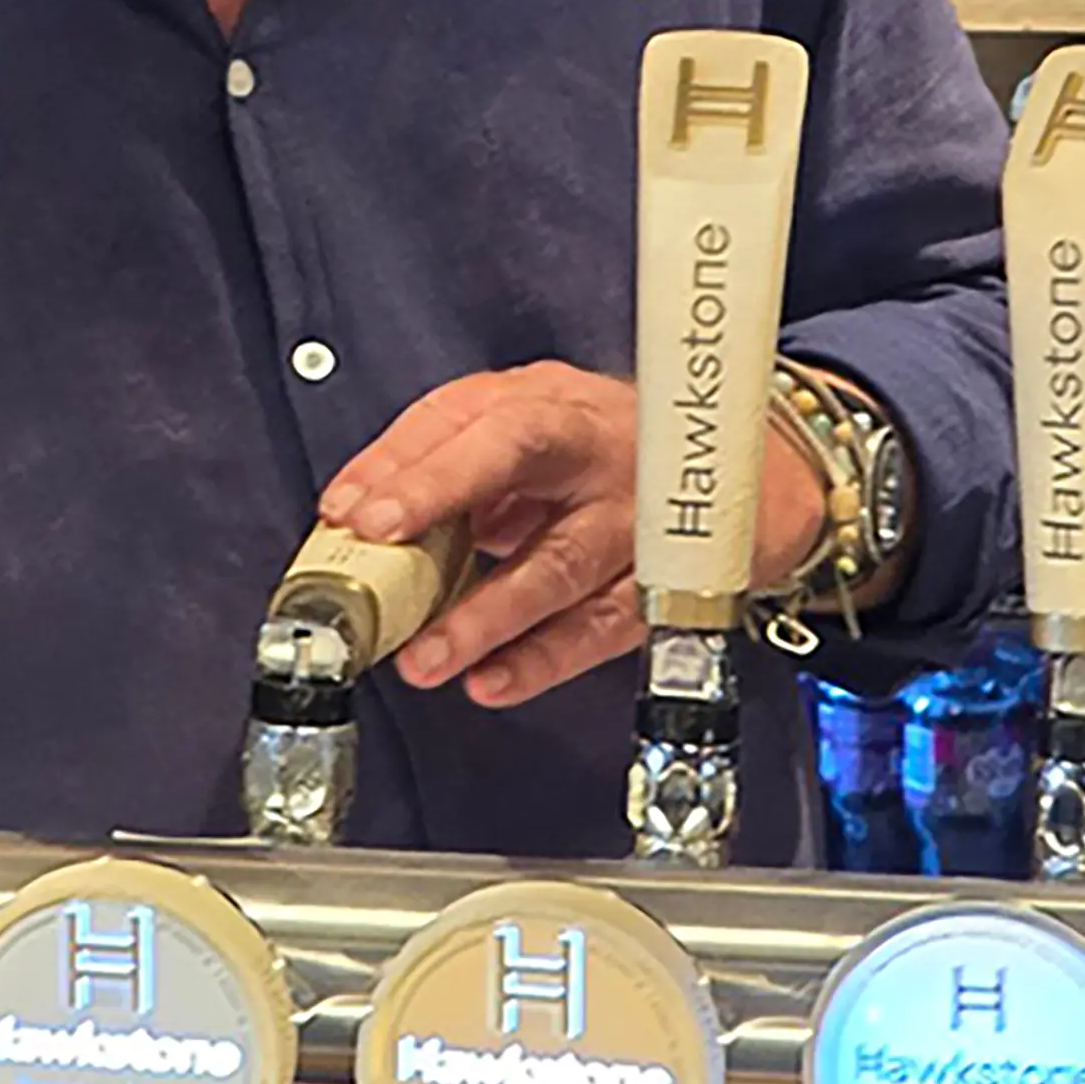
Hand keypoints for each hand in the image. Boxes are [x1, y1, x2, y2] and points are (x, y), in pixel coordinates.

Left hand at [318, 363, 826, 707]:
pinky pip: (599, 629)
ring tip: (426, 656)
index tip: (356, 507)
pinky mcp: (659, 588)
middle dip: (442, 493)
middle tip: (380, 539)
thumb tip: (354, 510)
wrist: (730, 474)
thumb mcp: (527, 421)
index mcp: (553, 403)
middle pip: (518, 455)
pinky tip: (492, 680)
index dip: (414, 461)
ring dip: (486, 614)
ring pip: (559, 563)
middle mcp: (595, 450)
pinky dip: (542, 660)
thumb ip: (444, 457)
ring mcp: (634, 520)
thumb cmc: (602, 446)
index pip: (476, 417)